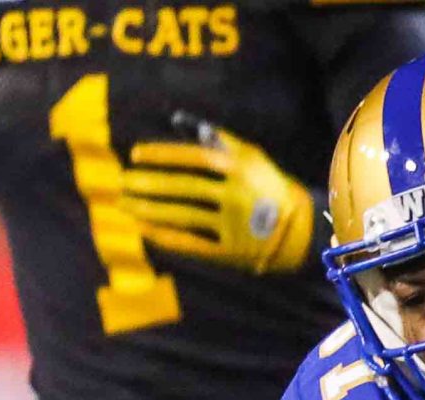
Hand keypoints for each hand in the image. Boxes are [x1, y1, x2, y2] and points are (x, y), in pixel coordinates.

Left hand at [118, 113, 315, 275]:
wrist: (303, 231)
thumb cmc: (271, 187)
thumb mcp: (252, 157)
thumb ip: (219, 139)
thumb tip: (183, 122)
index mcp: (239, 168)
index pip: (193, 157)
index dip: (162, 155)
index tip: (135, 155)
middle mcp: (234, 196)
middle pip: (183, 187)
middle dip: (149, 184)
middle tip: (121, 183)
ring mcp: (232, 226)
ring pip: (183, 215)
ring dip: (150, 210)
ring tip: (124, 205)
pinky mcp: (230, 252)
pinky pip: (191, 244)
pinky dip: (166, 237)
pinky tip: (144, 230)